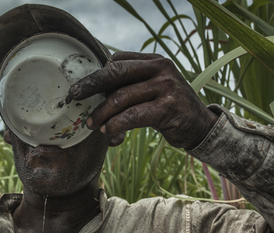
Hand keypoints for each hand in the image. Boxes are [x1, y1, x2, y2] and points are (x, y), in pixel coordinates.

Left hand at [66, 52, 217, 148]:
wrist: (199, 126)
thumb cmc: (167, 109)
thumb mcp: (150, 92)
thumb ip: (128, 89)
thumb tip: (94, 97)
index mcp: (154, 61)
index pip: (118, 61)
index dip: (96, 75)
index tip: (80, 88)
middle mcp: (161, 68)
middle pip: (116, 73)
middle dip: (91, 85)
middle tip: (74, 97)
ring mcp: (167, 86)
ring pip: (122, 97)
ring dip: (102, 113)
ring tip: (92, 124)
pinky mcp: (168, 107)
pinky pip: (134, 115)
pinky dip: (117, 124)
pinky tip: (108, 132)